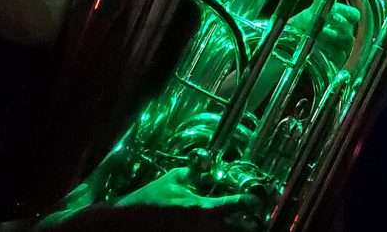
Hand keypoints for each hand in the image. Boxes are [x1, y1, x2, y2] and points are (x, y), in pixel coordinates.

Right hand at [110, 167, 258, 230]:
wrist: (130, 222)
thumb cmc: (152, 199)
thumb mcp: (175, 178)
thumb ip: (195, 170)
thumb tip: (208, 160)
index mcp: (203, 209)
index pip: (236, 204)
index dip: (250, 200)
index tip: (256, 197)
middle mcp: (205, 227)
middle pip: (239, 229)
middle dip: (249, 223)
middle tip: (254, 216)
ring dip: (234, 226)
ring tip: (241, 222)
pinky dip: (218, 229)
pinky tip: (216, 224)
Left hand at [290, 1, 360, 67]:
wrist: (293, 42)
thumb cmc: (305, 26)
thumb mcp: (308, 14)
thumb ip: (316, 5)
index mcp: (344, 20)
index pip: (353, 15)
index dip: (344, 11)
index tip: (332, 8)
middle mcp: (346, 34)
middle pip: (349, 28)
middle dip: (336, 22)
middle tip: (326, 18)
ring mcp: (343, 48)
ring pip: (345, 41)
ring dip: (331, 34)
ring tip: (318, 31)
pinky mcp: (338, 60)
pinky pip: (339, 54)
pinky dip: (328, 48)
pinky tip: (317, 44)